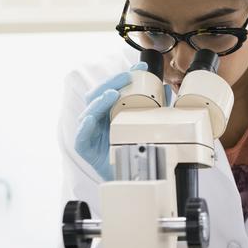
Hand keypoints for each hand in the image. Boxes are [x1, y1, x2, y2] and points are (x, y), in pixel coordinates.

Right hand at [73, 62, 145, 179]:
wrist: (129, 180)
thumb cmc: (133, 152)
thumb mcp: (145, 126)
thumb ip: (153, 109)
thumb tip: (166, 89)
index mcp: (109, 112)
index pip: (113, 89)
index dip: (124, 76)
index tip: (141, 67)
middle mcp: (97, 119)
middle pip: (98, 95)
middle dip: (112, 82)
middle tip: (128, 75)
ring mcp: (88, 132)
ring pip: (89, 111)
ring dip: (99, 100)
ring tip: (112, 94)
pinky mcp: (83, 147)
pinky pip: (81, 135)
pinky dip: (86, 125)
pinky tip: (91, 118)